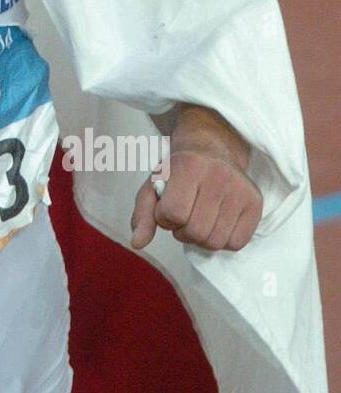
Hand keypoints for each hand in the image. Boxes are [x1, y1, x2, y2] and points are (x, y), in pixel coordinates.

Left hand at [130, 146, 262, 251]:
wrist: (211, 148)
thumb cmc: (178, 171)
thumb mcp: (153, 186)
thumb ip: (142, 215)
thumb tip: (137, 243)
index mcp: (189, 167)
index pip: (174, 213)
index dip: (165, 218)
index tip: (167, 209)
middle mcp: (218, 176)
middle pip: (196, 231)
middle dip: (182, 231)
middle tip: (184, 217)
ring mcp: (240, 189)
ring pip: (216, 241)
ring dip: (201, 238)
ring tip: (198, 219)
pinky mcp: (255, 203)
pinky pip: (236, 243)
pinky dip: (222, 241)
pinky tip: (216, 223)